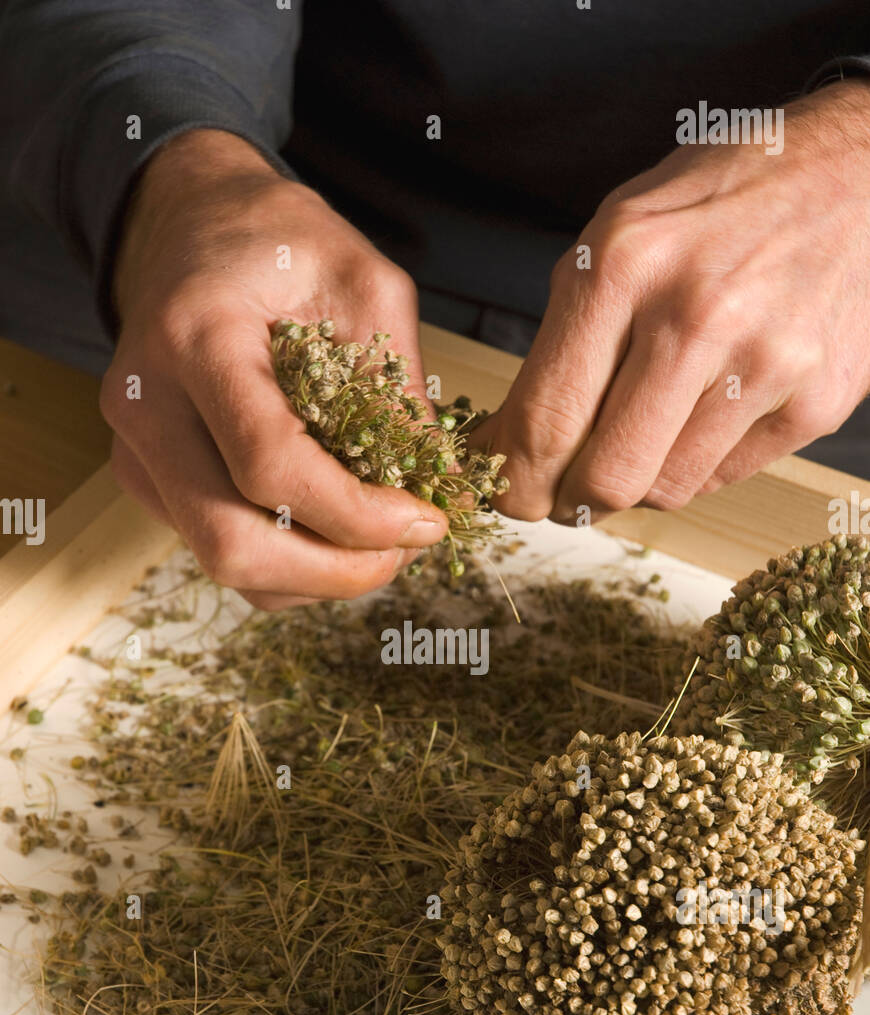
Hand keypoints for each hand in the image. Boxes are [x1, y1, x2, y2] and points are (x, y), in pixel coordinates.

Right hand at [101, 130, 446, 607]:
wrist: (194, 226)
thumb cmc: (278, 244)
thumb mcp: (363, 283)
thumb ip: (398, 382)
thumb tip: (435, 483)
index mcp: (196, 337)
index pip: (270, 466)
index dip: (355, 515)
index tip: (425, 520)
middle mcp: (145, 402)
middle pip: (231, 543)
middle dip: (334, 570)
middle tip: (404, 553)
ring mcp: (136, 449)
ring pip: (224, 563)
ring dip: (314, 575)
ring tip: (378, 543)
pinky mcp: (146, 477)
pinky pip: (217, 551)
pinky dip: (287, 564)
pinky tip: (333, 532)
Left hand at [478, 79, 869, 523]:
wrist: (854, 174)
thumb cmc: (720, 202)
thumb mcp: (618, 231)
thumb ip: (565, 336)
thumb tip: (511, 443)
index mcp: (626, 264)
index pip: (545, 420)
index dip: (513, 479)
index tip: (503, 492)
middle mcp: (697, 315)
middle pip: (605, 477)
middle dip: (567, 502)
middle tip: (559, 496)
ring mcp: (766, 362)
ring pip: (665, 488)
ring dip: (636, 483)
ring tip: (637, 438)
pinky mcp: (817, 401)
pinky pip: (723, 477)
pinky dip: (696, 463)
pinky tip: (701, 414)